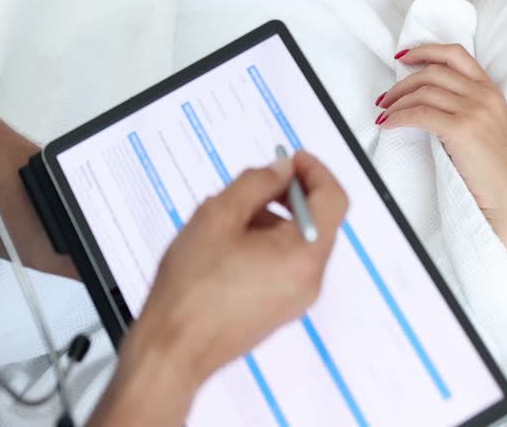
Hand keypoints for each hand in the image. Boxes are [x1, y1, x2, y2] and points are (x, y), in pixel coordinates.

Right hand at [92, 153, 348, 424]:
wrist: (174, 348)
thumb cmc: (192, 285)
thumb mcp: (218, 216)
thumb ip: (256, 183)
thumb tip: (281, 170)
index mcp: (303, 254)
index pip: (333, 199)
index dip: (314, 170)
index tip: (288, 159)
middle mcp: (309, 279)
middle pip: (317, 221)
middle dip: (288, 195)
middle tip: (252, 185)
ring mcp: (296, 299)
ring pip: (299, 243)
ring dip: (274, 220)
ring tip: (228, 219)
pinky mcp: (279, 310)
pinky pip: (286, 266)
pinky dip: (268, 245)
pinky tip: (227, 246)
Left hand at [377, 44, 506, 281]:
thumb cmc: (497, 172)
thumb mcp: (488, 129)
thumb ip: (465, 108)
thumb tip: (425, 101)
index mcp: (492, 91)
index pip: (456, 54)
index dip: (426, 50)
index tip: (403, 57)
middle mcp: (485, 95)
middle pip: (433, 71)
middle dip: (402, 82)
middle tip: (385, 98)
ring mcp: (475, 111)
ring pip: (424, 91)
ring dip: (397, 101)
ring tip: (385, 114)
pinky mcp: (462, 130)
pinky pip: (419, 114)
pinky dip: (398, 117)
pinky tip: (389, 125)